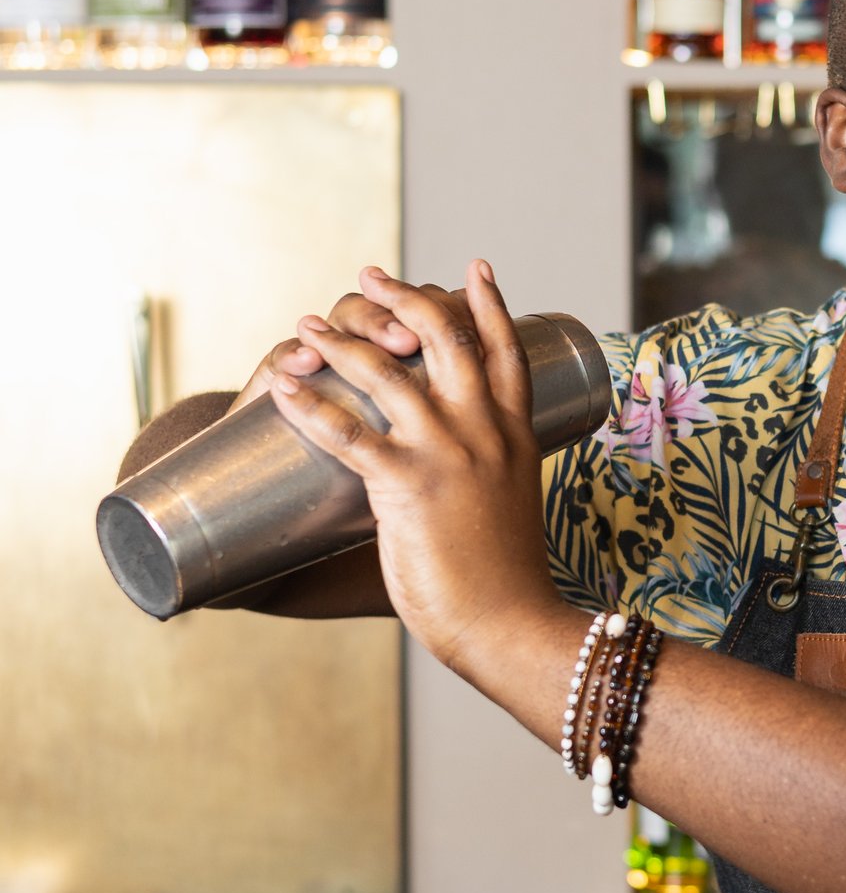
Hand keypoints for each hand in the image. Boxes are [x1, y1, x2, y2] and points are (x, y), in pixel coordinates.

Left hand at [266, 261, 556, 676]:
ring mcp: (448, 453)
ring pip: (390, 372)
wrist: (511, 623)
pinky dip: (308, 403)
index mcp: (517, 435)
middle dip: (402, 298)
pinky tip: (282, 386)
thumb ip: (491, 481)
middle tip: (370, 276)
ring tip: (309, 323)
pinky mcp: (409, 485)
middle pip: (445, 338)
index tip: (474, 269)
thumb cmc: (510, 580)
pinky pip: (347, 431)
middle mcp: (485, 431)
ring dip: (341, 339)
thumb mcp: (514, 507)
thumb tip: (468, 486)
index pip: (506, 351)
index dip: (489, 304)